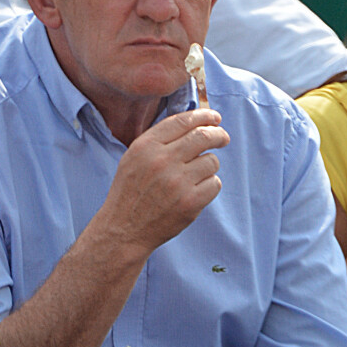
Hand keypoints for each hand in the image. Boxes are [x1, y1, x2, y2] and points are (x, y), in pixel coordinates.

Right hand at [99, 108, 228, 257]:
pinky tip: (194, 192)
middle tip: (223, 138)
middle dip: (219, 135)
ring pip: (212, 161)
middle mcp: (161, 161)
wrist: (124, 229)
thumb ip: (160, 140)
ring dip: (208, 166)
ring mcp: (177, 182)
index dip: (204, 116)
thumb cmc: (131, 192)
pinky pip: (214, 183)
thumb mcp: (134, 158)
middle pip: (203, 136)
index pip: (183, 121)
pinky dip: (209, 186)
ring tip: (194, 176)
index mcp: (145, 146)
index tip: (215, 118)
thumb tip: (195, 122)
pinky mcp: (190, 203)